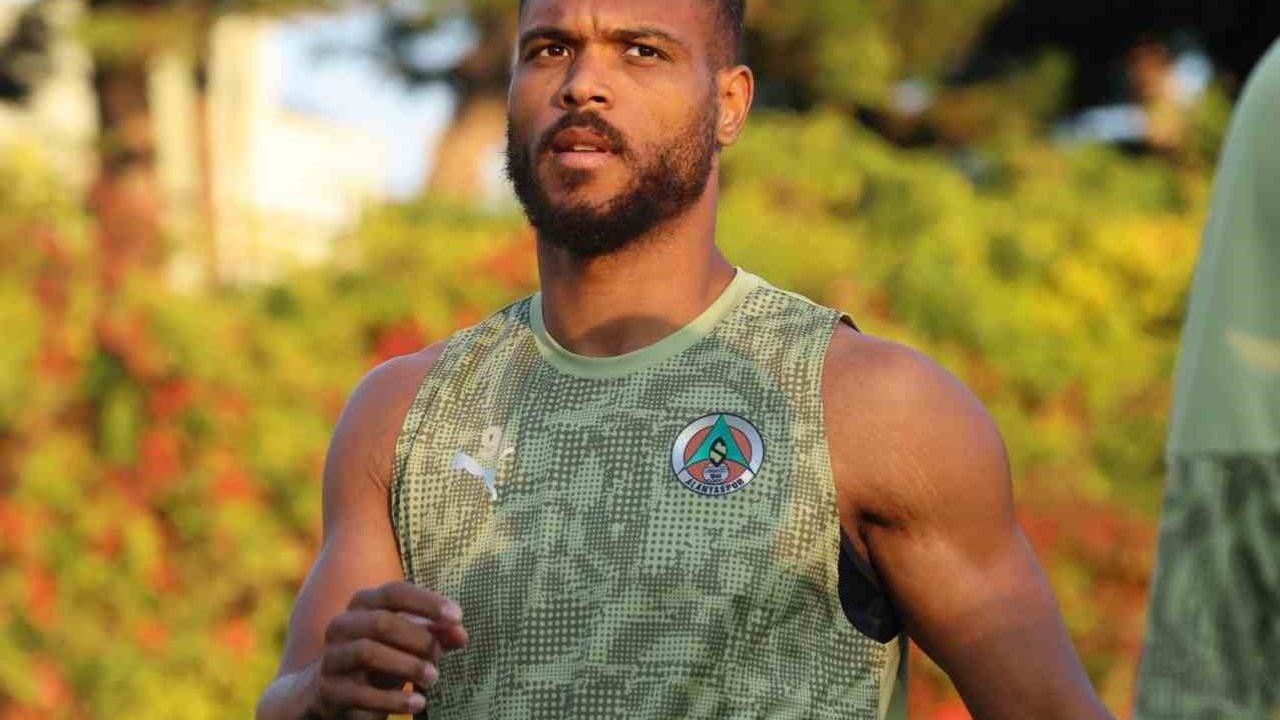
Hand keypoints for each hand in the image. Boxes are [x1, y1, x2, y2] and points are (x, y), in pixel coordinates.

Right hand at [311, 581, 468, 718]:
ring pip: (369, 652)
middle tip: (439, 656)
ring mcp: (332, 657)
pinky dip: (394, 699)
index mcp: (363, 604)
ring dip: (407, 665)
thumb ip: (435, 634)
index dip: (427, 602)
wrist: (329, 692)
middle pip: (382, 622)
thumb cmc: (379, 657)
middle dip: (418, 639)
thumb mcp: (407, 643)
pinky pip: (361, 693)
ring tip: (432, 678)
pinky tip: (418, 703)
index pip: (395, 592)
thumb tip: (461, 634)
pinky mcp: (328, 689)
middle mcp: (342, 625)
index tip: (457, 616)